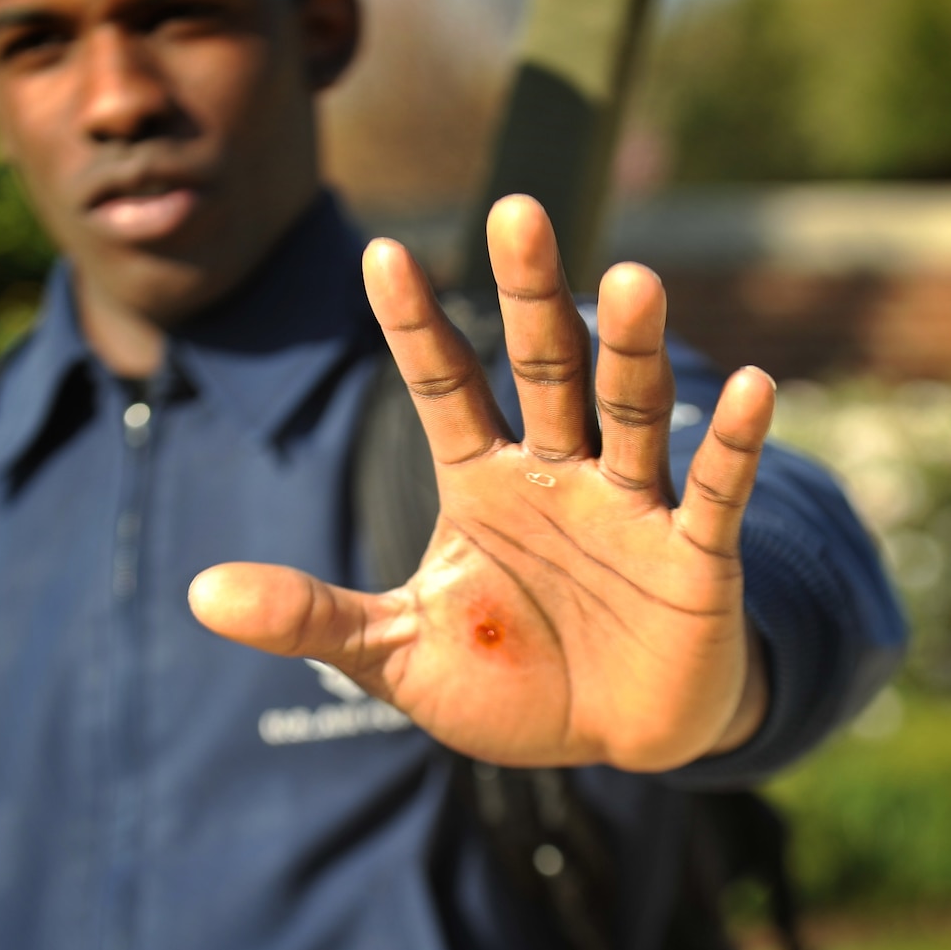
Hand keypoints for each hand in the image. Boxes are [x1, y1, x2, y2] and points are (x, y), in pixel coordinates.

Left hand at [189, 195, 773, 771]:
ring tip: (633, 277)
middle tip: (515, 209)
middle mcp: (558, 472)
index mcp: (483, 482)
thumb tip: (199, 594)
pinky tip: (751, 386)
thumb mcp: (396, 655)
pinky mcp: (696, 556)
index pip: (444, 384)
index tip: (380, 250)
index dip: (416, 324)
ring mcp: (630, 506)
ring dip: (633, 350)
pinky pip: (715, 490)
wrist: (613, 740)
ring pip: (629, 410)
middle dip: (530, 295)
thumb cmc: (509, 681)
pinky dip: (732, 443)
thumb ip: (313, 618)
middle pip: (544, 367)